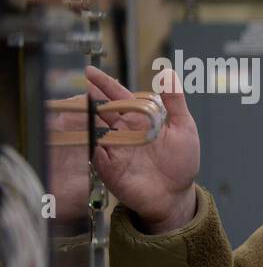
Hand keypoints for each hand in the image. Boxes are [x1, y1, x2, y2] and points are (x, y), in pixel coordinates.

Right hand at [85, 65, 199, 232]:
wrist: (176, 194)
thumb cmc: (181, 161)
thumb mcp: (184, 128)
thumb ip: (175, 102)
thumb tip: (168, 73)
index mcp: (139, 120)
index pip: (118, 97)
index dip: (104, 84)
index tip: (90, 72)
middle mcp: (122, 132)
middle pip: (100, 110)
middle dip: (88, 97)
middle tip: (76, 82)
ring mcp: (113, 149)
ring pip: (93, 129)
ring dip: (84, 117)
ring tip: (75, 103)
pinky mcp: (108, 168)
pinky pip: (94, 153)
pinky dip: (88, 143)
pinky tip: (84, 133)